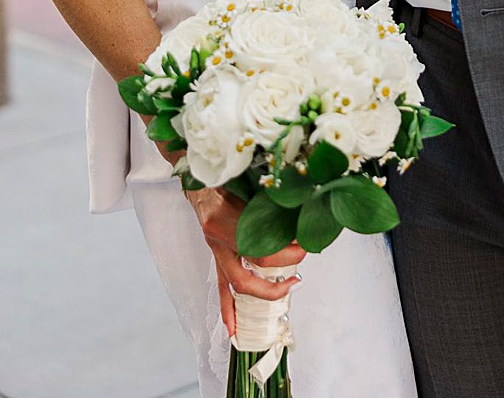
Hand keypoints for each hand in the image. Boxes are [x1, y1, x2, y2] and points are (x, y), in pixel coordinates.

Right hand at [186, 185, 305, 339]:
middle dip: (275, 284)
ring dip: (260, 297)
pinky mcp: (216, 254)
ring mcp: (214, 250)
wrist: (198, 176)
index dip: (285, 254)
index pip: (258, 250)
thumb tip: (299, 214)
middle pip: (247, 278)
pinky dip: (227, 308)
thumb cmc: (221, 175)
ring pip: (234, 285)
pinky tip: (233, 328)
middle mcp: (216, 240)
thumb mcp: (244, 183)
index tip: (304, 245)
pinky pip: (220, 286)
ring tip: (284, 295)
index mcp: (222, 221)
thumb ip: (267, 202)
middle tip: (298, 276)